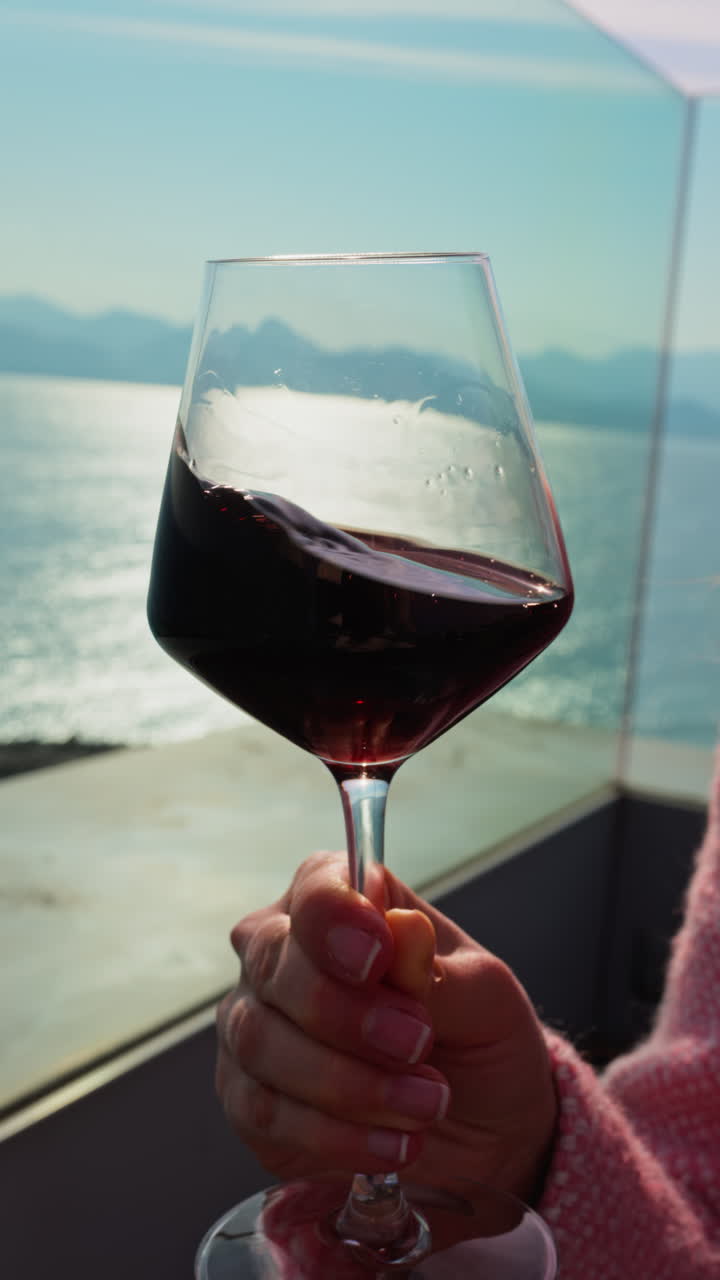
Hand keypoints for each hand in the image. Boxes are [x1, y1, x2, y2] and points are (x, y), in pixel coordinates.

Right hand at [216, 851, 556, 1203]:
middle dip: (347, 1015)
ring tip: (426, 1104)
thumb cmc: (479, 1036)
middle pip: (275, 965)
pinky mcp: (247, 1098)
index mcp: (344, 904)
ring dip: (350, 1084)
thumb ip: (436, 967)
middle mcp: (282, 953)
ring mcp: (254, 1024)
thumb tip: (401, 928)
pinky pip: (262, 1113)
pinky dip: (333, 1136)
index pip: (315, 889)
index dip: (334, 919)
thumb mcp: (486, 996)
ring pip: (262, 1042)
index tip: (375, 957)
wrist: (485, 1127)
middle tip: (418, 1045)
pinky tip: (391, 1145)